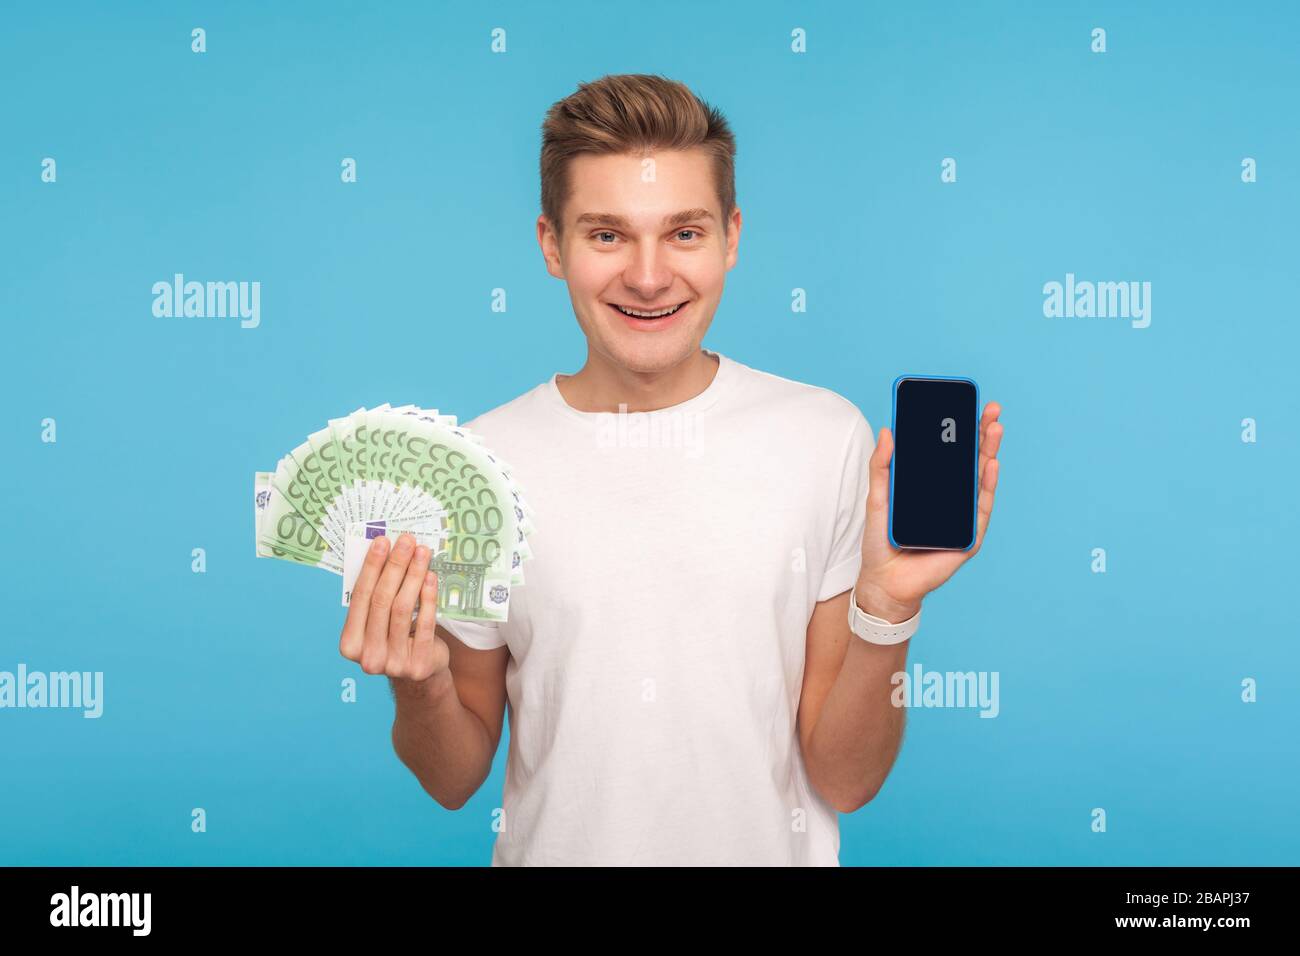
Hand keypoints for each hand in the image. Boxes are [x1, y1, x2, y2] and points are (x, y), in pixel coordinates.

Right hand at [339, 532, 447, 685]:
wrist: (420, 672)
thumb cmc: (396, 638)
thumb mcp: (379, 622)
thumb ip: (376, 596)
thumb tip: (387, 552)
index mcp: (350, 644)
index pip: (360, 598)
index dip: (371, 567)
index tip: (382, 541)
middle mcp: (367, 657)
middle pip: (381, 601)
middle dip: (395, 566)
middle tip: (406, 541)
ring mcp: (393, 664)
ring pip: (403, 609)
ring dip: (413, 576)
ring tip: (422, 553)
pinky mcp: (419, 664)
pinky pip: (425, 624)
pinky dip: (428, 597)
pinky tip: (431, 577)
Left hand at [854, 401, 1003, 620]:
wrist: (884, 581)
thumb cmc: (882, 540)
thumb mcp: (877, 497)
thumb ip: (882, 466)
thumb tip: (888, 430)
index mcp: (932, 487)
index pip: (951, 454)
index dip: (962, 430)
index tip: (969, 404)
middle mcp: (951, 499)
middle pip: (971, 461)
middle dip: (982, 434)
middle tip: (991, 409)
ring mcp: (962, 516)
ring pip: (980, 479)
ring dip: (989, 453)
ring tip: (994, 428)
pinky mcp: (968, 536)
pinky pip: (980, 507)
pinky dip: (986, 484)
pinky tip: (990, 463)